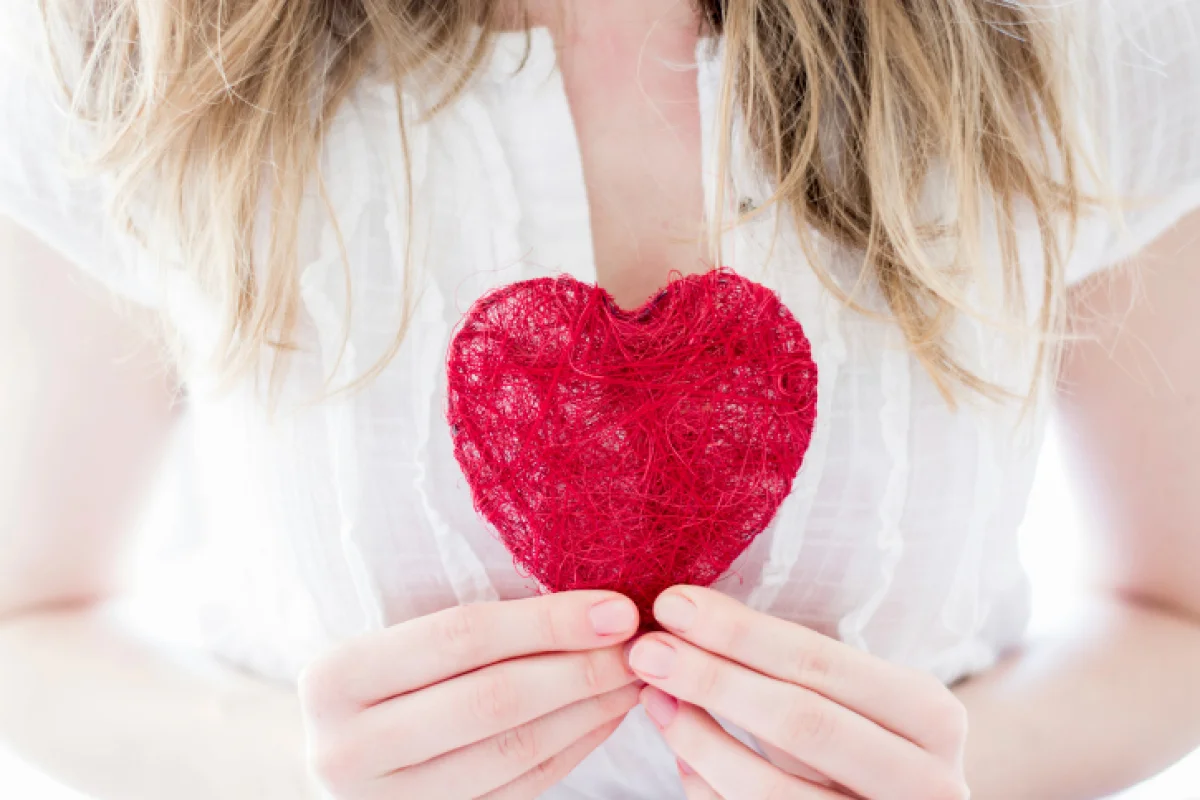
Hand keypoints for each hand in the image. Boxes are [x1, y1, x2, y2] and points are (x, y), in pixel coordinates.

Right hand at [299, 592, 640, 798]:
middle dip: (581, 669)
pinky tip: (606, 715)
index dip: (547, 622)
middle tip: (640, 647)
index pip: (460, 637)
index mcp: (334, 679)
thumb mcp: (389, 643)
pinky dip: (574, 748)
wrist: (340, 754)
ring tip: (634, 677)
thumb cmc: (376, 681)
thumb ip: (462, 628)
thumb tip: (586, 602)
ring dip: (589, 711)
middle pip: (493, 700)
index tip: (616, 609)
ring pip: (515, 751)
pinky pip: (523, 788)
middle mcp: (348, 749)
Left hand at [627, 587, 968, 799]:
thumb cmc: (868, 743)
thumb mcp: (854, 701)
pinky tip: (681, 754)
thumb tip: (687, 624)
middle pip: (801, 723)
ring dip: (698, 740)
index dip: (741, 633)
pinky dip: (708, 788)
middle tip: (647, 649)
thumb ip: (790, 671)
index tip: (673, 604)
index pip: (822, 665)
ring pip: (772, 792)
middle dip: (712, 679)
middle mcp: (926, 782)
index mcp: (932, 716)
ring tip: (653, 700)